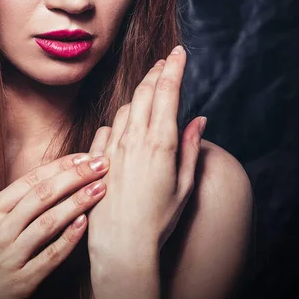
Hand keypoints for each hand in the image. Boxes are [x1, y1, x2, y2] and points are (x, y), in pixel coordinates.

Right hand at [0, 153, 109, 298]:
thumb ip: (7, 202)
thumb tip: (43, 180)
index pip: (31, 180)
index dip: (61, 166)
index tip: (84, 156)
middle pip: (43, 195)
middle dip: (76, 176)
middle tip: (101, 164)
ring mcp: (9, 257)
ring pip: (48, 222)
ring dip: (77, 203)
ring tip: (100, 188)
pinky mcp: (19, 284)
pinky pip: (49, 257)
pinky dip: (68, 239)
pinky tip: (84, 224)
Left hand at [87, 45, 204, 260]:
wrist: (122, 246)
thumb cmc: (160, 221)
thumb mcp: (184, 186)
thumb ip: (192, 148)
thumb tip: (200, 119)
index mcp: (161, 144)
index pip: (167, 93)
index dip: (174, 68)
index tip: (179, 52)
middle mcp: (135, 140)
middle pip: (144, 92)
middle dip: (157, 72)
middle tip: (165, 60)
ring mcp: (113, 148)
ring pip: (126, 107)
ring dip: (139, 93)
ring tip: (150, 87)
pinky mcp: (98, 158)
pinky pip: (108, 127)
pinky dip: (120, 119)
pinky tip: (127, 122)